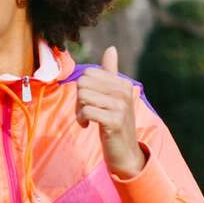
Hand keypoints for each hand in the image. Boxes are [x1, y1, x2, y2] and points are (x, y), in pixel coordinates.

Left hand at [75, 46, 145, 177]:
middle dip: (78, 99)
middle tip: (85, 112)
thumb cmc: (114, 123)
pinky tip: (88, 126)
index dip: (82, 89)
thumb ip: (110, 73)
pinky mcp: (115, 121)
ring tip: (87, 119)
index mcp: (122, 83)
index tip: (89, 102)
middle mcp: (124, 92)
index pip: (88, 73)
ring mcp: (121, 106)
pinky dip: (82, 119)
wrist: (125, 153)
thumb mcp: (113, 97)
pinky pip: (86, 111)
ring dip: (79, 110)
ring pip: (83, 95)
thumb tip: (111, 49)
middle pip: (83, 83)